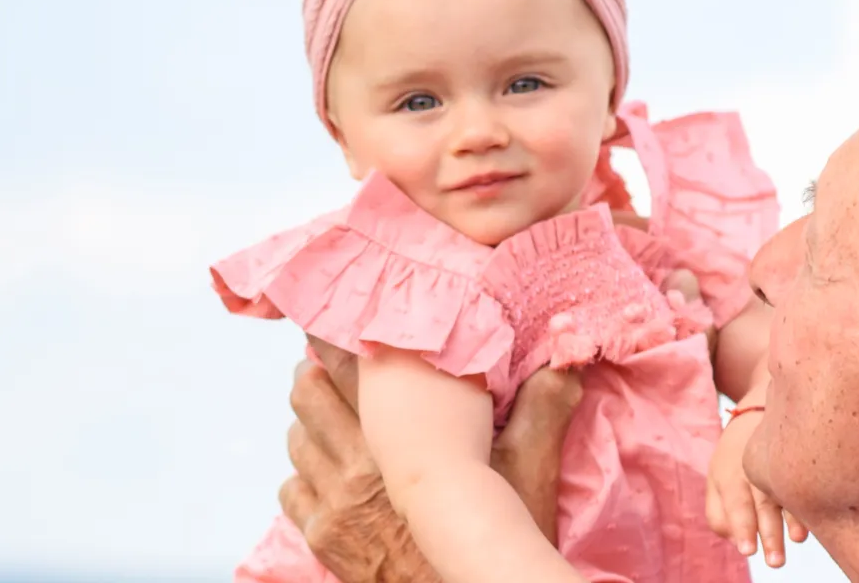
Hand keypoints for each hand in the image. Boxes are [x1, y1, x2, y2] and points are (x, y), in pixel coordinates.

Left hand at [281, 336, 582, 581]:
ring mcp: (332, 504)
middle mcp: (355, 467)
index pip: (348, 367)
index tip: (347, 320)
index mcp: (399, 441)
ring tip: (336, 413)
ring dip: (312, 420)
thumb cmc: (494, 540)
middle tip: (336, 362)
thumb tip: (566, 363)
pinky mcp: (322, 538)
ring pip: (297, 438)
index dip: (339, 336)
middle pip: (308, 392)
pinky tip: (330, 471)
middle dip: (317, 370)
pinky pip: (292, 489)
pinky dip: (305, 472)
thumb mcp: (529, 476)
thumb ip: (543, 413)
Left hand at [706, 409, 808, 567]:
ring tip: (797, 541)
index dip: (743, 527)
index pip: (736, 504)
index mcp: (729, 473)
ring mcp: (777, 462)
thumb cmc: (735, 456)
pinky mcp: (798, 459)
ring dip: (791, 520)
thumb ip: (719, 512)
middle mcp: (753, 468)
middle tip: (773, 561)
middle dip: (768, 533)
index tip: (748, 551)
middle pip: (761, 504)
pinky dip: (807, 502)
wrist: (759, 407)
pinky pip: (803, 481)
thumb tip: (735, 541)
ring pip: (783, 493)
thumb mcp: (716, 477)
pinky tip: (815, 518)